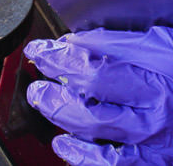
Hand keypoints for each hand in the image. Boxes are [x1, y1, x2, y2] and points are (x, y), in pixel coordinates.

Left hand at [25, 27, 172, 164]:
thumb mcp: (162, 44)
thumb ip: (117, 43)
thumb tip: (73, 43)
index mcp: (157, 71)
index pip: (90, 64)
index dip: (56, 57)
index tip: (39, 51)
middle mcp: (157, 107)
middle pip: (87, 97)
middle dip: (52, 89)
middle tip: (37, 84)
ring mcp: (158, 138)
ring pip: (94, 128)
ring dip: (60, 116)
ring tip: (43, 104)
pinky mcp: (159, 161)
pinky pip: (114, 165)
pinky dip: (84, 158)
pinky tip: (65, 147)